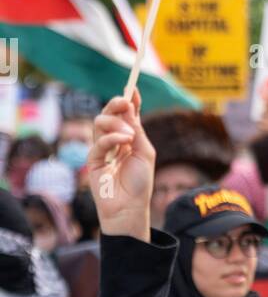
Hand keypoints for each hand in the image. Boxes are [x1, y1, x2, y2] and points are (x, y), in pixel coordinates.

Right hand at [87, 90, 154, 240]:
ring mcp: (102, 150)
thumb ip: (137, 132)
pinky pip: (99, 142)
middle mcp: (114, 141)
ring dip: (115, 123)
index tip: (132, 88)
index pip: (126, 115)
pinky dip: (112, 137)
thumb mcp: (145, 153)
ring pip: (100, 123)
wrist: (130, 208)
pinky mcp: (94, 160)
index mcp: (128, 138)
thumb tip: (130, 108)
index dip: (129, 101)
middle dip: (116, 104)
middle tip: (125, 102)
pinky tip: (124, 140)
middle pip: (109, 114)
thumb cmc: (140, 183)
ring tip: (129, 135)